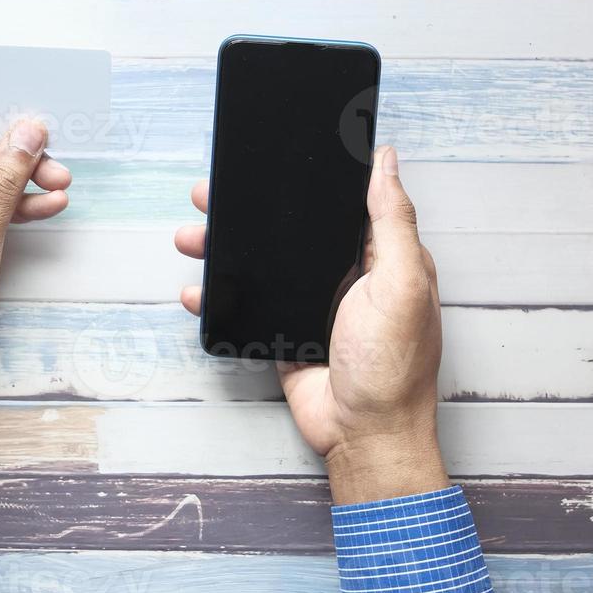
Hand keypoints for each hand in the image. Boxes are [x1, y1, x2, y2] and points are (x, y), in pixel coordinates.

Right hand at [175, 145, 449, 503]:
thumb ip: (392, 221)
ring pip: (260, 264)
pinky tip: (195, 290)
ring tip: (192, 236)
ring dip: (223, 249)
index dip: (309, 179)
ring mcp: (311, 303)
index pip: (341, 203)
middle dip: (249, 211)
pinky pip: (246, 305)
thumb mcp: (400, 283)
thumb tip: (387, 161)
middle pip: (290, 229)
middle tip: (211, 195)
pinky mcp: (284, 330)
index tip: (272, 156)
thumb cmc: (394, 367)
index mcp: (379, 255)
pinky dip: (216, 298)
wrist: (364, 436)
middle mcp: (346, 274)